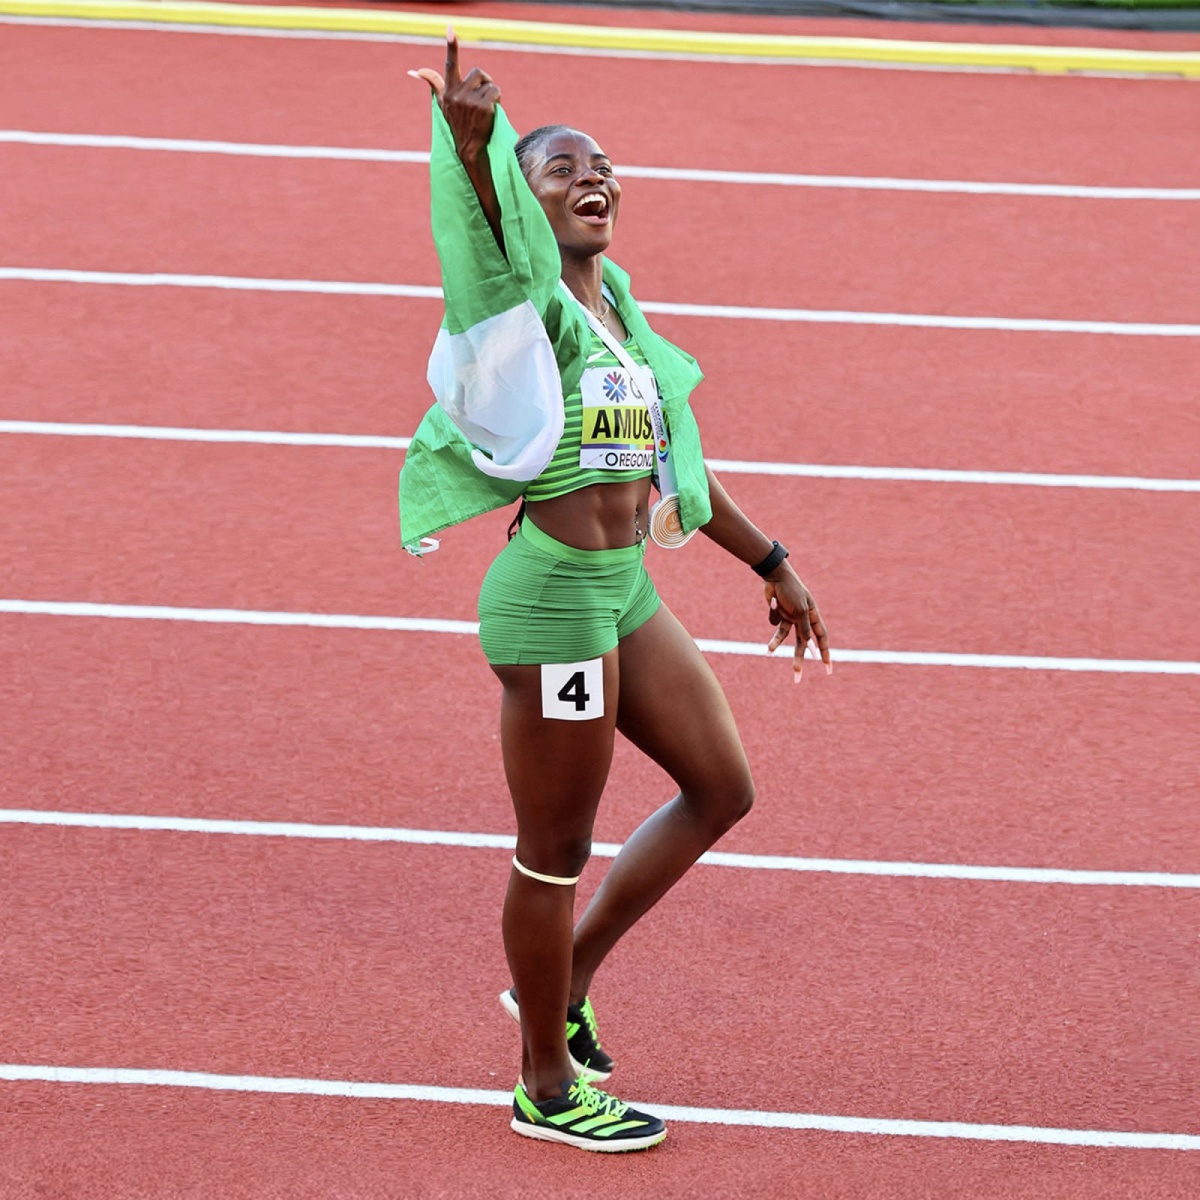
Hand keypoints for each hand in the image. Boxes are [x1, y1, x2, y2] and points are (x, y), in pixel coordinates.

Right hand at [408, 27, 500, 160]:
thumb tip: (415, 71)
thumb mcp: (443, 103)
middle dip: (484, 81)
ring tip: (487, 106)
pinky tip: (493, 111)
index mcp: (448, 90)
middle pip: (478, 73)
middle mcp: (458, 94)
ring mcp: (471, 101)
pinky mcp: (483, 107)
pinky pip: (496, 92)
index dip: (451, 45)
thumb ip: (434, 83)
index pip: (450, 64)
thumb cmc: (456, 123)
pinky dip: (498, 99)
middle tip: (483, 95)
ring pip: (489, 83)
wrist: (469, 148)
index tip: (450, 28)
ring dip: (492, 92)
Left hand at [764, 564, 831, 682]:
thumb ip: (803, 627)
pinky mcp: (779, 615)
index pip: (821, 639)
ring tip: (769, 652)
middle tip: (797, 676)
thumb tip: (808, 644)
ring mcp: (790, 618)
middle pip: (802, 643)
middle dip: (799, 658)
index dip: (825, 654)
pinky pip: (775, 623)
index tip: (828, 669)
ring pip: (785, 637)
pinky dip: (773, 614)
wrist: (775, 576)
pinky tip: (774, 602)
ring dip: (776, 643)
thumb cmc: (792, 590)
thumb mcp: (800, 611)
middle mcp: (803, 619)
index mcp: (814, 616)